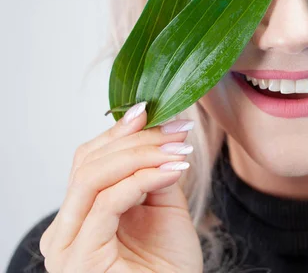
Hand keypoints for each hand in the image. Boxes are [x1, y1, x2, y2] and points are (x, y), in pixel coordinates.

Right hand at [39, 102, 202, 272]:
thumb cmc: (169, 267)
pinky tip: (173, 169)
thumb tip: (159, 134)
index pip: (89, 160)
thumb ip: (154, 174)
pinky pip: (108, 202)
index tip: (155, 112)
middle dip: (136, 139)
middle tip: (177, 128)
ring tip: (179, 148)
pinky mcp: (81, 257)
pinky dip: (143, 178)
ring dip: (141, 154)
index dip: (120, 132)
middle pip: (88, 162)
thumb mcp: (163, 208)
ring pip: (93, 176)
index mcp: (80, 216)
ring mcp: (68, 245)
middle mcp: (65, 229)